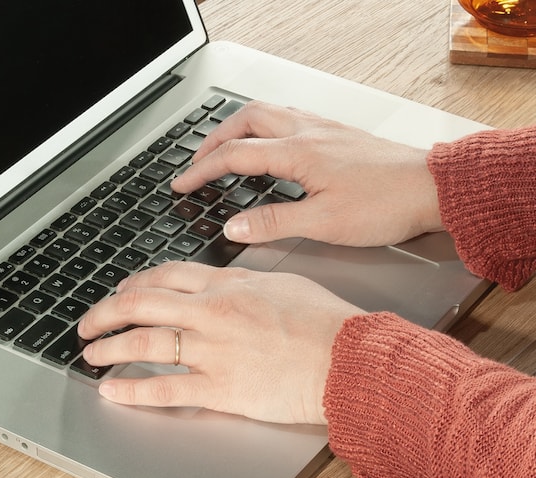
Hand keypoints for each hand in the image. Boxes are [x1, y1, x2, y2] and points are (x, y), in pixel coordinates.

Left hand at [77, 262, 365, 424]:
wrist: (349, 359)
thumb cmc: (327, 324)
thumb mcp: (284, 284)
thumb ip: (244, 284)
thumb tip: (222, 283)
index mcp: (229, 285)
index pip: (166, 275)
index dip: (134, 283)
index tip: (120, 292)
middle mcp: (213, 312)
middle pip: (142, 303)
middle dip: (105, 312)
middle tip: (87, 323)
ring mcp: (213, 350)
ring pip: (144, 343)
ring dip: (109, 348)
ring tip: (91, 354)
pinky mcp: (220, 389)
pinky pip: (165, 389)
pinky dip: (132, 390)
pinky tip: (112, 390)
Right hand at [171, 102, 443, 246]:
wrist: (432, 188)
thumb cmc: (386, 203)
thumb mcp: (323, 223)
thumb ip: (274, 223)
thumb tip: (235, 227)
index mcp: (299, 153)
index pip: (236, 156)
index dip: (202, 170)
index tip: (181, 184)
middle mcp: (308, 132)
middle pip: (246, 120)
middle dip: (214, 140)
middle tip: (196, 161)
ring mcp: (323, 129)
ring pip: (267, 113)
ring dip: (238, 129)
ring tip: (223, 149)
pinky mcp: (337, 134)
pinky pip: (289, 118)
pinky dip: (264, 128)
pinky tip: (269, 145)